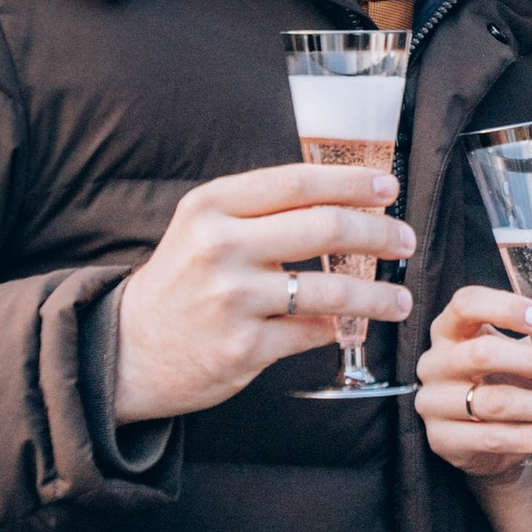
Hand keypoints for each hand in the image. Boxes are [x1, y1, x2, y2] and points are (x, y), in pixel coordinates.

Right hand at [109, 165, 414, 424]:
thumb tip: (343, 199)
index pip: (299, 182)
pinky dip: (338, 330)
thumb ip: (262, 210)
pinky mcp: (243, 348)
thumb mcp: (205, 228)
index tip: (389, 188)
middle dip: (380, 233)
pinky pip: (312, 333)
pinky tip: (349, 329)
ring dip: (378, 295)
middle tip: (405, 241)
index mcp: (212, 206)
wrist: (127, 349)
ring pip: (332, 289)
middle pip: (326, 227)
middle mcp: (220, 247)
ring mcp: (232, 299)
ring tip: (400, 299)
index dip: (353, 182)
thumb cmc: (182, 282)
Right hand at [415, 287, 531, 479]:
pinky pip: (491, 437)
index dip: (507, 307)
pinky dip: (529, 437)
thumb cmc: (506, 386)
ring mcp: (434, 402)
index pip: (467, 303)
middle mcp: (435, 362)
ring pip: (492, 400)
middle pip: (482, 353)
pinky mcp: (443, 439)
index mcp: (451, 329)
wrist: (486, 445)